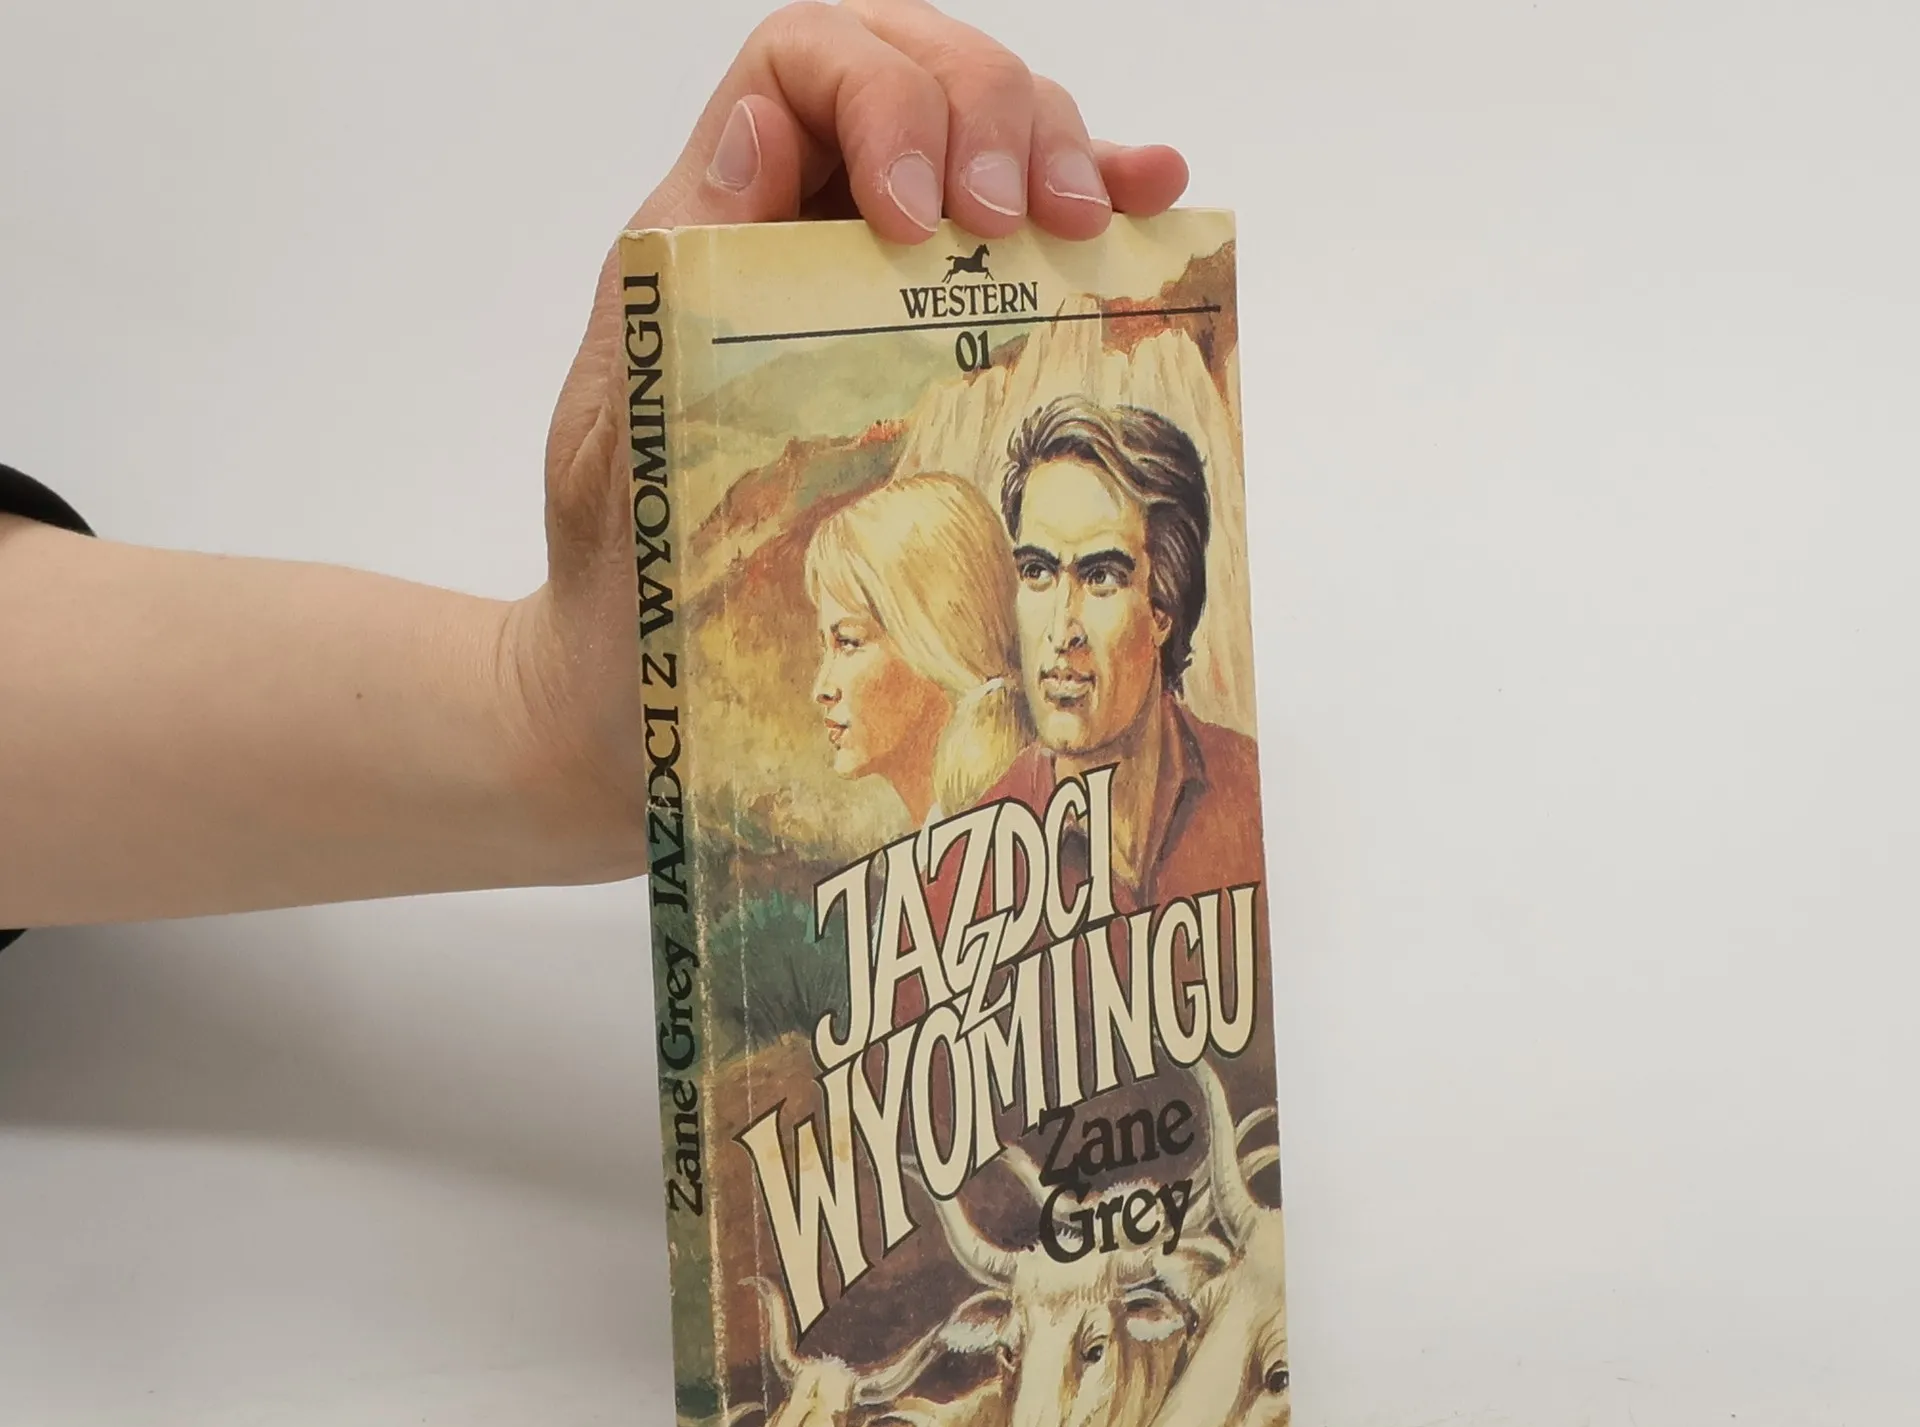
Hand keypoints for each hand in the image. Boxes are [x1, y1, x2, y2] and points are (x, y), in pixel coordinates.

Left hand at [509, 0, 1189, 868]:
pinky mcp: (936, 342)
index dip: (881, 94)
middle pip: (916, 75)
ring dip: (1055, 148)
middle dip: (990, 114)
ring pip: (985, 134)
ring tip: (1086, 221)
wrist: (641, 684)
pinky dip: (1096, 198)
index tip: (916, 216)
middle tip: (1023, 223)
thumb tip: (754, 132)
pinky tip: (1148, 194)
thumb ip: (664, 293)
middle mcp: (798, 231)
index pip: (805, 66)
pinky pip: (1024, 236)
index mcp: (711, 232)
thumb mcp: (619, 439)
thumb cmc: (621, 583)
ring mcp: (874, 280)